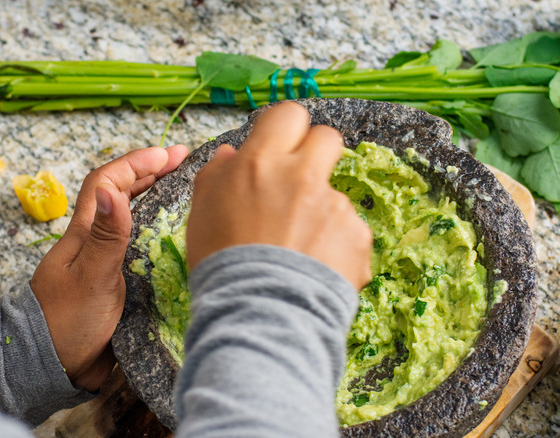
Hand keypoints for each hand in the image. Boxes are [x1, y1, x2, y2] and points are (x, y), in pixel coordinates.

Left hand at [30, 145, 188, 390]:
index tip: (168, 154)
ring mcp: (105, 261)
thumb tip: (111, 191)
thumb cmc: (65, 321)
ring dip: (154, 196)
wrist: (52, 365)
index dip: (136, 162)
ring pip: (130, 218)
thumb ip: (105, 236)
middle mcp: (94, 241)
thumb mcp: (90, 277)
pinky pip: (138, 245)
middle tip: (183, 160)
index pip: (107, 182)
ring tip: (183, 186)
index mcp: (83, 233)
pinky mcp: (116, 282)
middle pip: (120, 193)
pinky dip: (156, 231)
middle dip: (150, 172)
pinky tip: (175, 235)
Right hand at [186, 102, 371, 288]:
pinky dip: (335, 248)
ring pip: (334, 193)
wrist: (257, 312)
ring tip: (297, 250)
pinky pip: (349, 232)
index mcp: (261, 162)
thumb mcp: (201, 210)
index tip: (281, 149)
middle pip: (327, 137)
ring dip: (320, 213)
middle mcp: (302, 175)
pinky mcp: (358, 236)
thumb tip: (233, 153)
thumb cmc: (220, 262)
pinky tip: (313, 269)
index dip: (286, 130)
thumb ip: (218, 174)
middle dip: (316, 155)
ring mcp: (334, 205)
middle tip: (299, 185)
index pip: (288, 115)